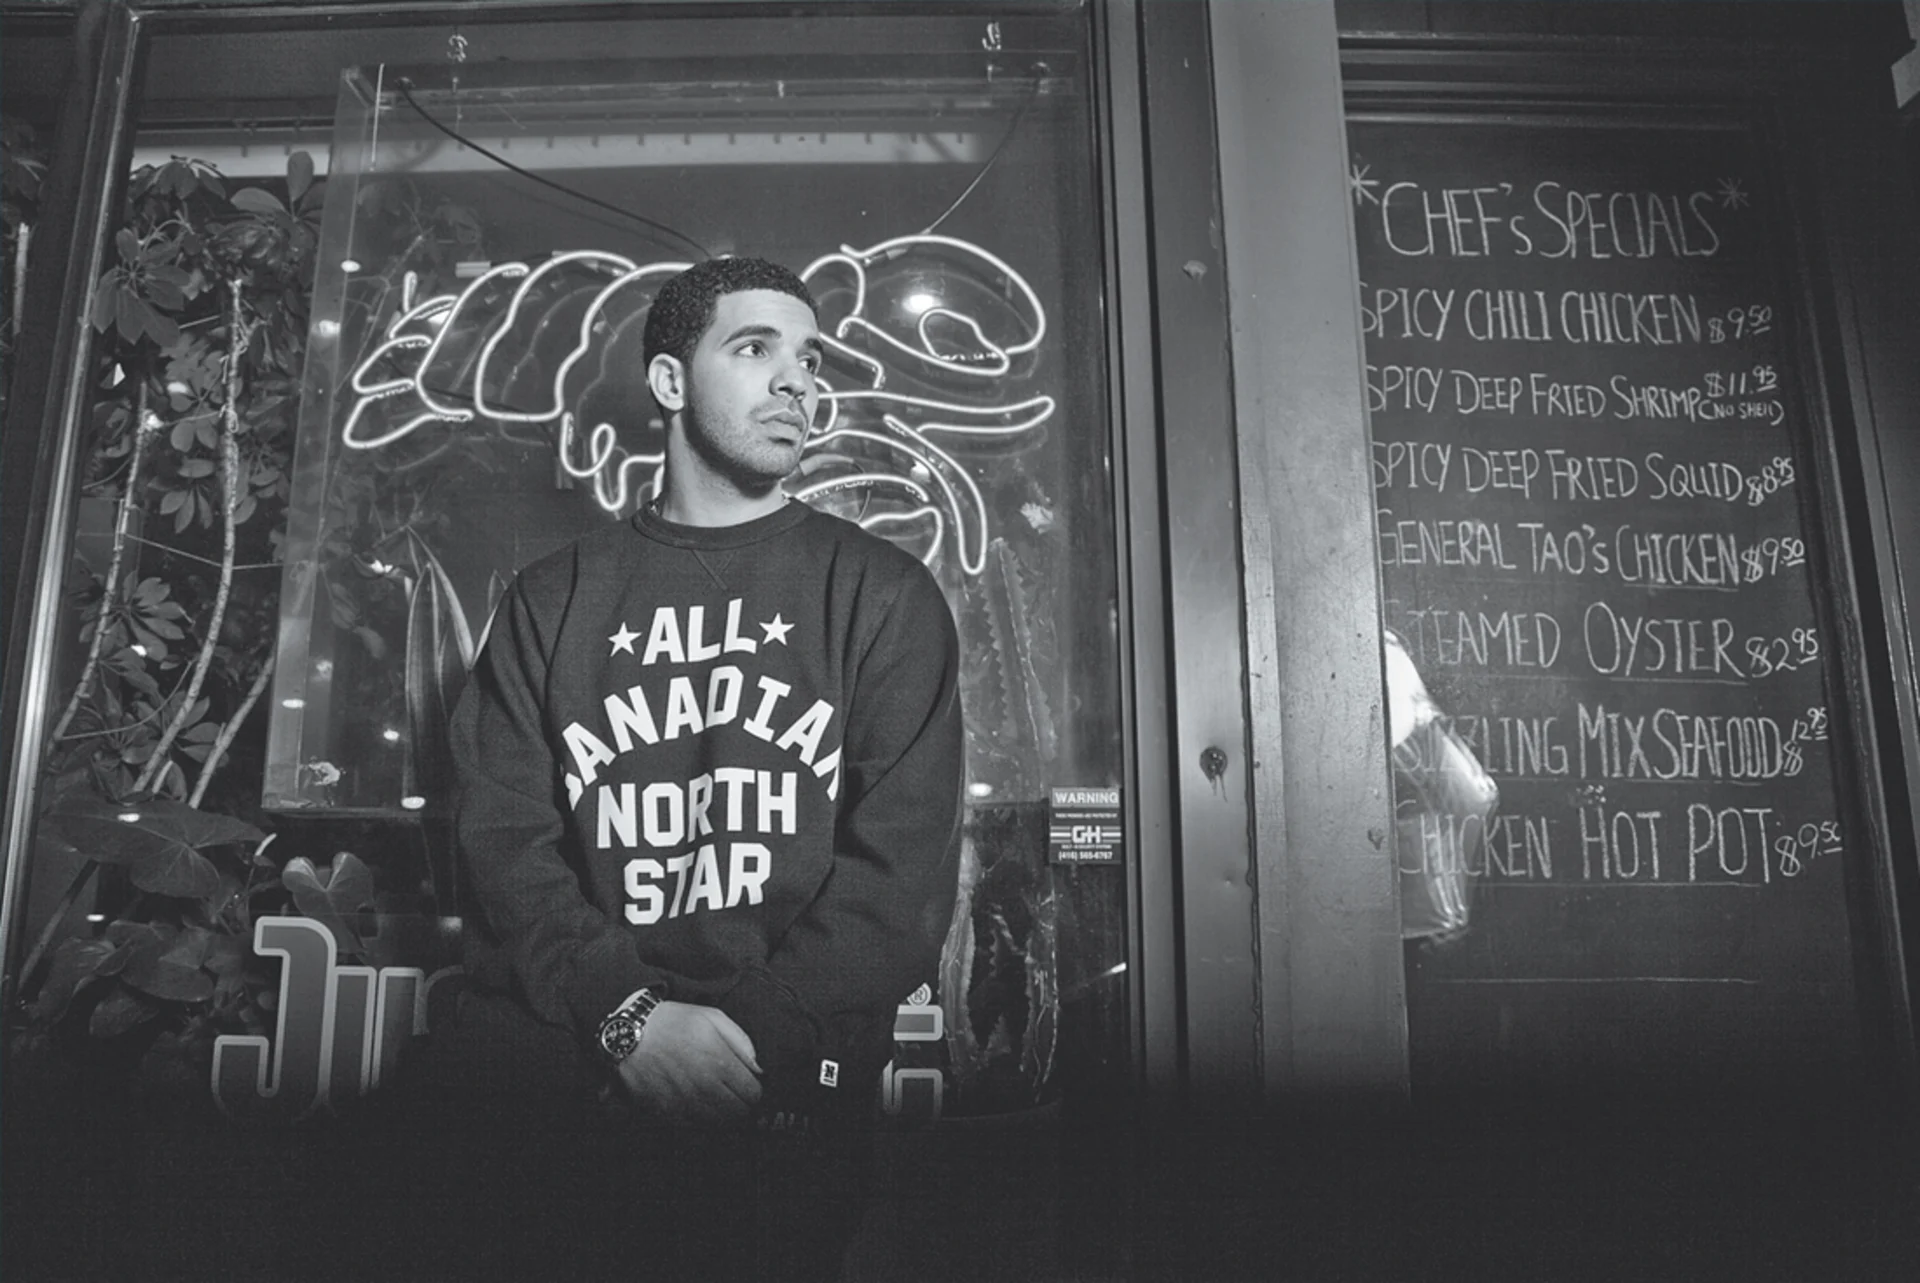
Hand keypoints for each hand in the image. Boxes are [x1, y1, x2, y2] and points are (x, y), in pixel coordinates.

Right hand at [614, 1001, 761, 1126]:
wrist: (630, 1036)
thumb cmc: (673, 1023)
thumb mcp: (712, 1017)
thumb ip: (741, 1041)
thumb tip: (758, 1068)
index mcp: (719, 1061)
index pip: (754, 1092)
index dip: (755, 1089)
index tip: (748, 1083)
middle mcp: (704, 1086)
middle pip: (741, 1112)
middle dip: (744, 1104)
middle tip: (735, 1093)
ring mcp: (686, 1103)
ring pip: (722, 1124)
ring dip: (726, 1114)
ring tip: (718, 1098)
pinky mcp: (669, 1114)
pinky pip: (698, 1128)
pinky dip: (704, 1120)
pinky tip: (699, 1104)